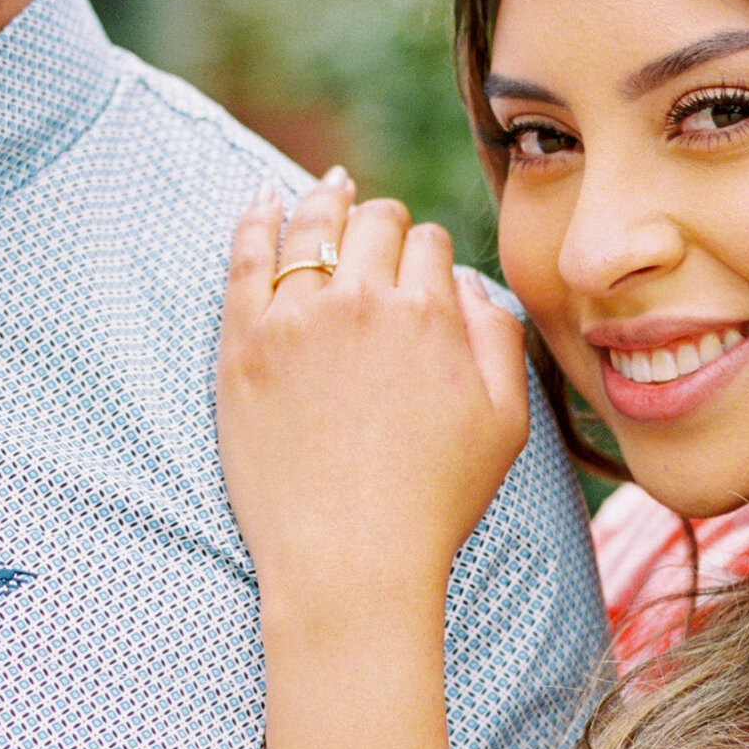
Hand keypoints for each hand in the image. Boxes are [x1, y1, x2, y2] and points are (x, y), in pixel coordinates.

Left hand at [218, 168, 530, 631]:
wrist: (349, 560)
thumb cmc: (432, 502)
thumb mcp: (506, 423)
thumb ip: (499, 338)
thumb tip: (468, 285)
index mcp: (430, 314)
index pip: (430, 244)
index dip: (427, 254)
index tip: (418, 274)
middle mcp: (362, 301)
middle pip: (373, 223)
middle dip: (382, 223)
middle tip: (378, 236)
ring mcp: (294, 319)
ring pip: (311, 226)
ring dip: (325, 202)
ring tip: (328, 188)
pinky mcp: (242, 344)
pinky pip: (244, 256)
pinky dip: (255, 217)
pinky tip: (262, 198)